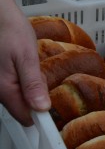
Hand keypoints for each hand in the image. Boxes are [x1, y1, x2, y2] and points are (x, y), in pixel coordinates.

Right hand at [0, 1, 49, 125]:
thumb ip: (33, 84)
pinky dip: (25, 81)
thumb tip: (41, 108)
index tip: (55, 111)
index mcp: (4, 88)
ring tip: (32, 67)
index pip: (24, 117)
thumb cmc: (11, 31)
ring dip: (31, 88)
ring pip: (19, 97)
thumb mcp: (27, 57)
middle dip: (37, 98)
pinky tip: (26, 66)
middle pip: (22, 108)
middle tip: (42, 77)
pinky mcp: (1, 77)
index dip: (42, 117)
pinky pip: (16, 87)